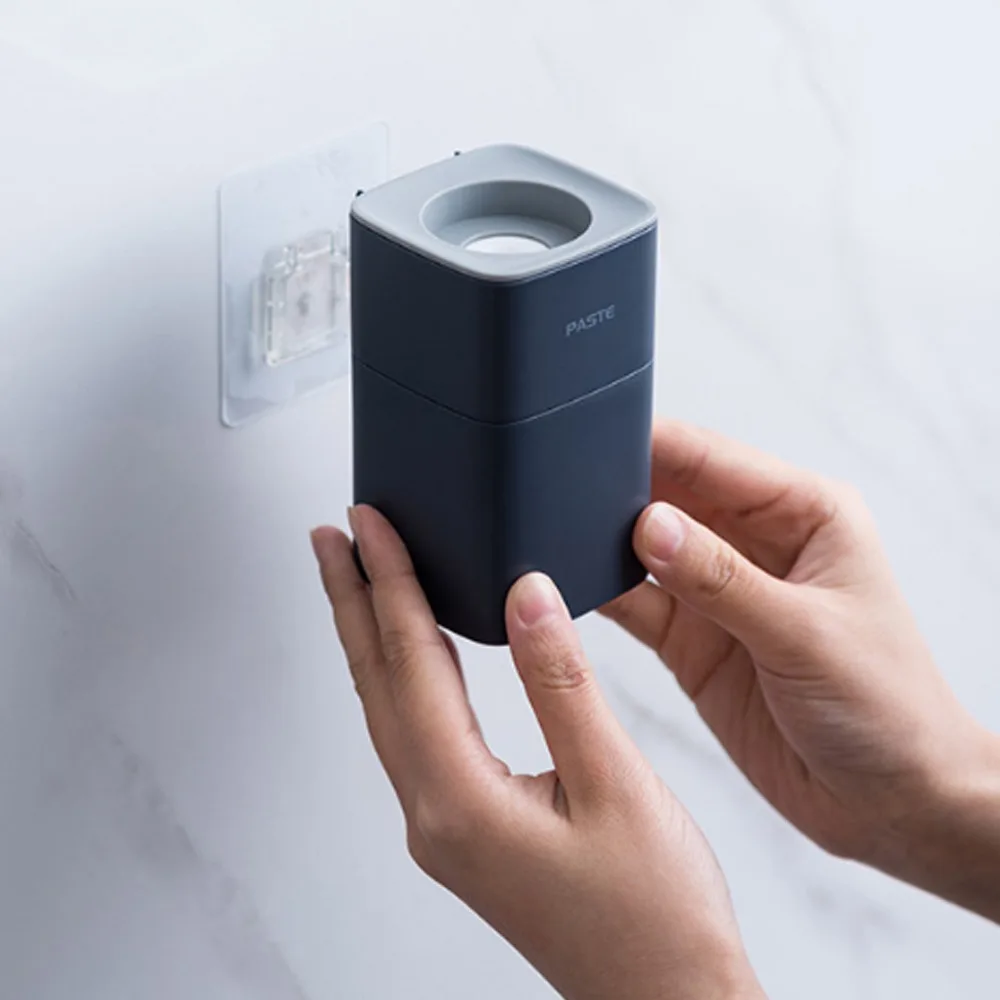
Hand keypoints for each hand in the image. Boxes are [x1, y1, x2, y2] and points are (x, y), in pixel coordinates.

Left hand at [312, 506, 763, 999]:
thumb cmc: (654, 915)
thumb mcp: (616, 784)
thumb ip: (562, 683)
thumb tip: (525, 594)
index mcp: (461, 801)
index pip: (411, 663)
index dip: (389, 582)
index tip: (369, 524)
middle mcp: (436, 816)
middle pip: (379, 684)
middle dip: (352, 602)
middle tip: (329, 537)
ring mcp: (445, 829)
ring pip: (391, 709)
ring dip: (373, 637)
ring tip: (359, 580)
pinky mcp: (466, 831)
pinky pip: (416, 735)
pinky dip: (405, 679)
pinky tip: (416, 657)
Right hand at [603, 421, 999, 920]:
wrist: (889, 804)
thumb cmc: (887, 709)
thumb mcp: (805, 635)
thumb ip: (722, 580)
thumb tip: (650, 526)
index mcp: (804, 514)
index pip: (714, 459)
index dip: (655, 446)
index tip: (594, 444)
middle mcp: (757, 543)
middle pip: (670, 495)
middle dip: (618, 492)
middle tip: (563, 495)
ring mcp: (718, 592)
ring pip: (643, 548)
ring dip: (602, 542)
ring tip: (555, 537)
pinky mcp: (691, 639)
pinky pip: (634, 602)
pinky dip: (601, 593)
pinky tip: (568, 584)